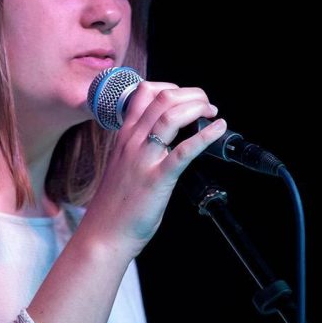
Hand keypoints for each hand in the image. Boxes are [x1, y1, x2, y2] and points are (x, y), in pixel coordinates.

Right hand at [81, 81, 226, 258]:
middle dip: (191, 94)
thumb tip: (162, 140)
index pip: (144, 93)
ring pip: (171, 116)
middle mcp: (132, 142)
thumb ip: (137, 148)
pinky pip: (182, 151)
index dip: (171, 88)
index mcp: (124, 137)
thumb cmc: (114, 205)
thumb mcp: (121, 165)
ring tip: (211, 112)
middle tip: (206, 105)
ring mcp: (143, 160)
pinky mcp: (156, 179)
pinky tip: (217, 130)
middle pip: (162, 98)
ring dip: (197, 107)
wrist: (104, 234)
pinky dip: (204, 136)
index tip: (186, 99)